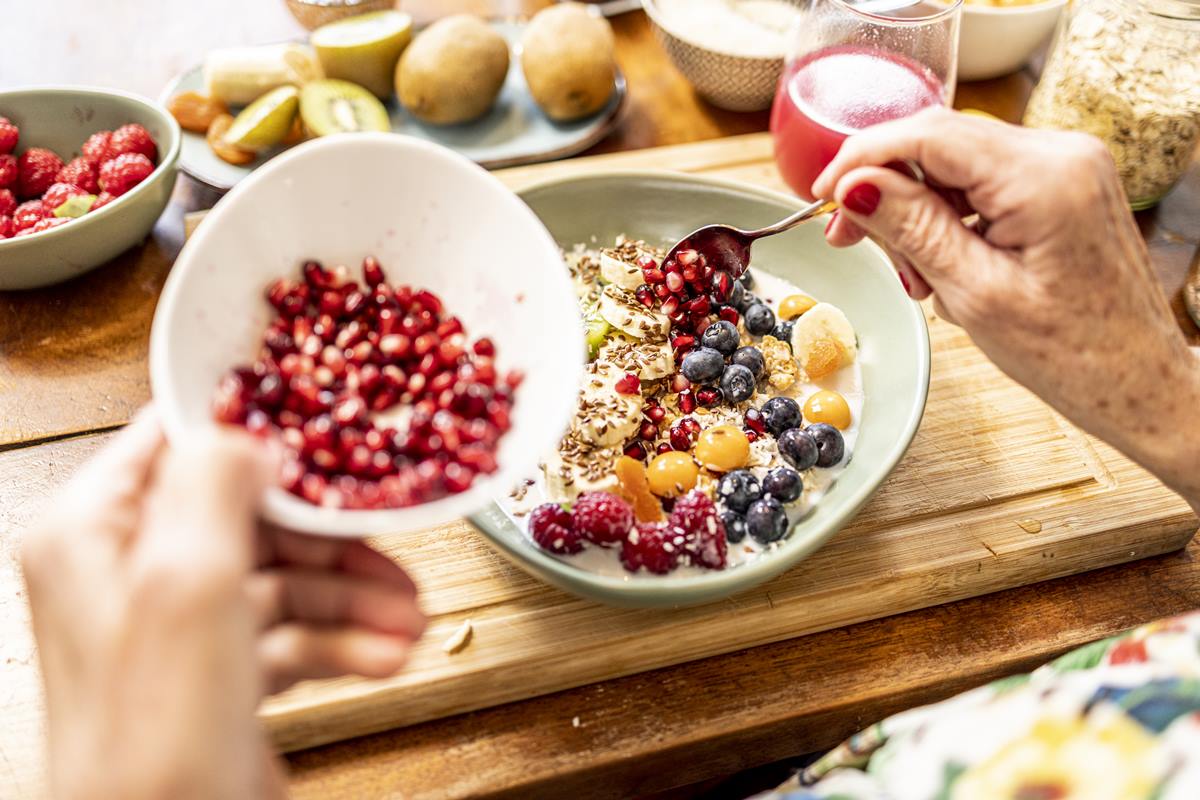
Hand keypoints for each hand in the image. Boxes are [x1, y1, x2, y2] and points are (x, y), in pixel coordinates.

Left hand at [22, 410, 425, 799]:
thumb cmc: (154, 738)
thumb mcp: (188, 583)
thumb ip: (215, 482)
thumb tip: (251, 428)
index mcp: (96, 531)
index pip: (183, 441)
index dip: (261, 431)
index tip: (331, 429)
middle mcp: (134, 571)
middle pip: (255, 516)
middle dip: (335, 539)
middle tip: (391, 545)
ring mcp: (181, 627)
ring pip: (287, 580)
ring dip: (355, 597)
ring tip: (412, 617)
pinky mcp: (221, 675)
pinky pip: (294, 636)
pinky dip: (345, 642)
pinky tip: (389, 655)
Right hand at [813, 107, 1199, 511]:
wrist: (1137, 383)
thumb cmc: (1072, 354)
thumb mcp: (973, 292)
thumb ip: (911, 227)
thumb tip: (854, 186)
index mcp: (1043, 175)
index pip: (928, 134)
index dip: (863, 158)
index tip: (822, 195)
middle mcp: (1061, 153)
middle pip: (940, 144)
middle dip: (888, 191)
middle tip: (852, 242)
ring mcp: (1066, 166)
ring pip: (957, 165)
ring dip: (918, 212)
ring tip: (916, 277)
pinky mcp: (1063, 186)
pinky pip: (985, 183)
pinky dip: (950, 217)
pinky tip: (943, 264)